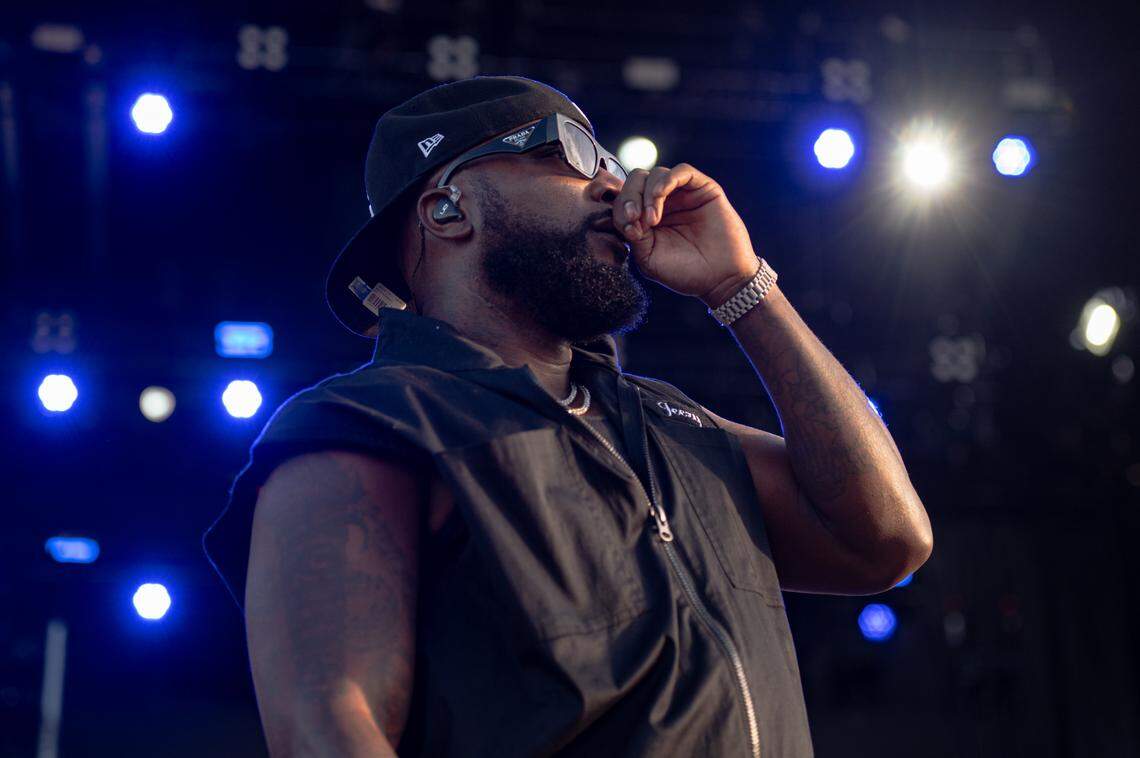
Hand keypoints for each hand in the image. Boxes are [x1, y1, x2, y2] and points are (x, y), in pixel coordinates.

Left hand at [613, 163, 759, 306]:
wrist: (721, 279)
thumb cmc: (685, 272)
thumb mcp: (649, 259)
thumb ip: (634, 236)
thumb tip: (626, 217)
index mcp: (647, 218)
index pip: (625, 199)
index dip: (620, 208)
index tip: (627, 227)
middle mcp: (664, 203)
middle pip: (637, 180)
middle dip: (629, 196)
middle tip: (634, 217)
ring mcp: (683, 194)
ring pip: (655, 174)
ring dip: (647, 193)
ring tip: (652, 219)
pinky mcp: (703, 188)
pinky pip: (681, 171)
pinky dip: (666, 180)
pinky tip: (659, 195)